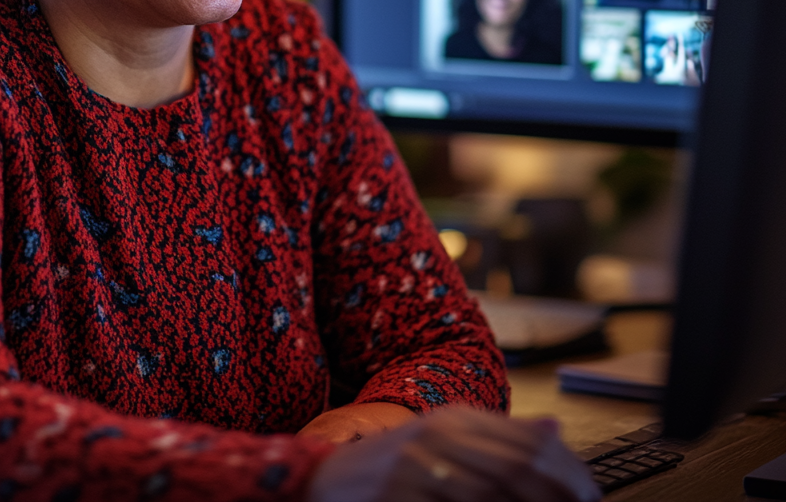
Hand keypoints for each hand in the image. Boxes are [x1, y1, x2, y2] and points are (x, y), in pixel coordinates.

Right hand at [307, 406, 600, 501]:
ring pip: (498, 493)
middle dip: (561, 497)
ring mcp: (420, 467)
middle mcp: (440, 436)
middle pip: (521, 470)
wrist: (324, 481)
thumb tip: (554, 431)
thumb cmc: (390, 469)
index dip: (570, 475)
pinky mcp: (403, 493)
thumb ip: (498, 436)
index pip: (531, 444)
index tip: (589, 497)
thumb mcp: (444, 441)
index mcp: (455, 420)